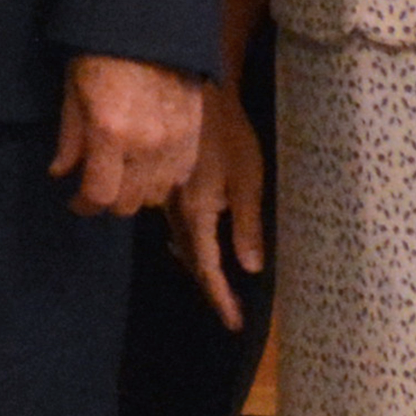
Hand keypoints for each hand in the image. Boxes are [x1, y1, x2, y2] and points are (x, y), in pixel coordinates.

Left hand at [53, 55, 207, 219]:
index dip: (84, 205)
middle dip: (109, 200)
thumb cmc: (102, 52)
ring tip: (125, 174)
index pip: (100, 195)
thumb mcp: (74, 91)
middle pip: (129, 203)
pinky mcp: (194, 135)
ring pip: (155, 195)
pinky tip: (150, 164)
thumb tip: (62, 173)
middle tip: (99, 185)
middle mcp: (146, 145)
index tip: (76, 200)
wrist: (151, 23)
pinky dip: (163, 179)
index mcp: (110, 133)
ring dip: (137, 192)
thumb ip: (70, 139)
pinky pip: (179, 176)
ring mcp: (175, 142)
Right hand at [168, 78, 267, 322]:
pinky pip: (171, 223)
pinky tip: (188, 242)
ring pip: (178, 242)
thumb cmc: (228, 132)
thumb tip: (251, 268)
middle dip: (208, 286)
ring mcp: (167, 198)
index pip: (208, 267)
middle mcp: (176, 212)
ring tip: (212, 284)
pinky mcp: (165, 183)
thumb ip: (246, 224)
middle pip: (190, 260)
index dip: (221, 297)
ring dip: (194, 264)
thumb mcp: (247, 177)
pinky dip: (183, 241)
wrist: (196, 91)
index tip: (234, 324)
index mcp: (198, 213)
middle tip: (226, 310)